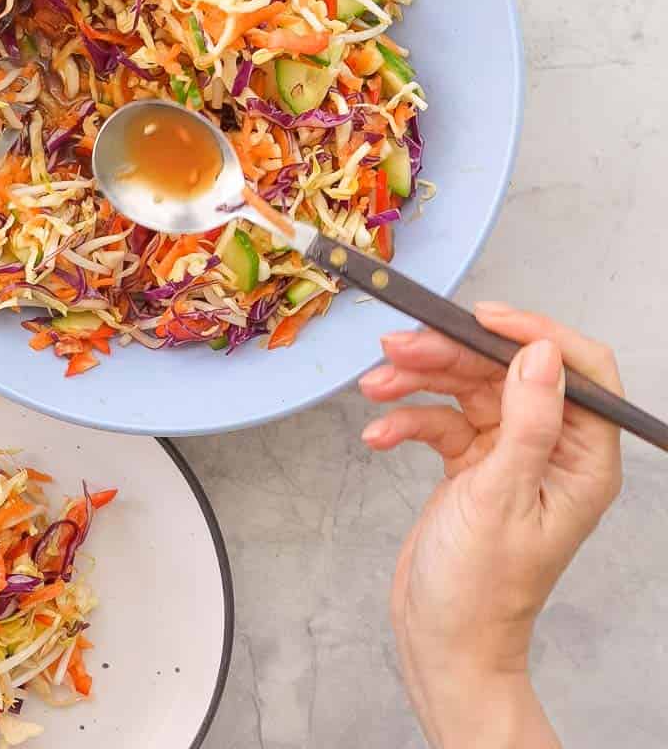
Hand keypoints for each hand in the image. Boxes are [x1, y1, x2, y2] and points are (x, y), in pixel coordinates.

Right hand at [359, 304, 622, 748]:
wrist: (442, 640)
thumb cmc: (482, 589)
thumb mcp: (502, 498)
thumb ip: (527, 422)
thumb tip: (541, 353)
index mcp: (581, 458)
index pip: (576, 370)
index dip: (532, 332)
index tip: (480, 316)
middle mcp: (550, 449)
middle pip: (504, 370)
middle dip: (448, 355)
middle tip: (396, 346)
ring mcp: (507, 454)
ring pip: (464, 388)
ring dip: (416, 382)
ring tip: (374, 385)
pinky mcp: (470, 462)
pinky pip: (437, 419)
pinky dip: (405, 420)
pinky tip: (378, 435)